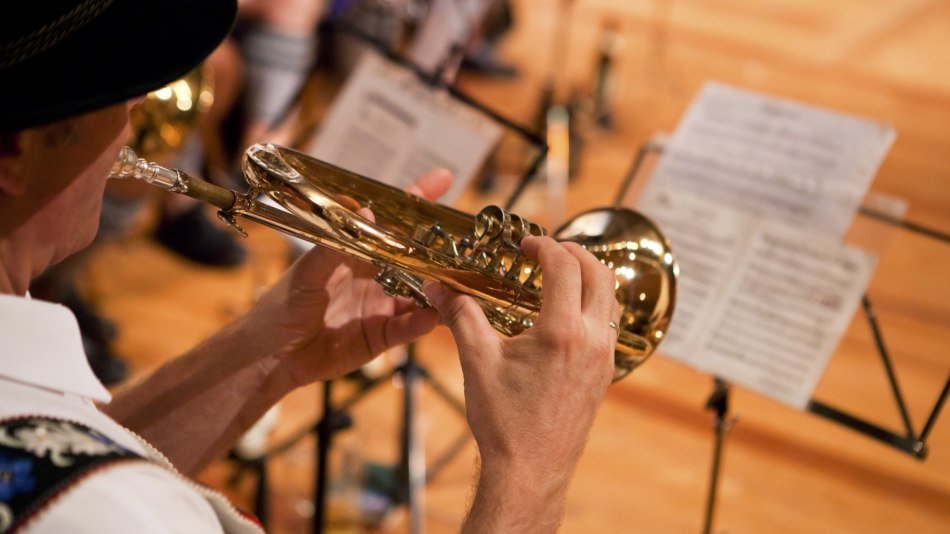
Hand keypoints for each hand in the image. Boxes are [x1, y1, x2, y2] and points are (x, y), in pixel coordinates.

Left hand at [240, 168, 450, 384]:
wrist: (270, 356)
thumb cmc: (281, 307)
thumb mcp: (306, 272)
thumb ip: (335, 246)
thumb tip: (368, 213)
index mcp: (356, 252)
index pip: (391, 221)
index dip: (416, 199)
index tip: (443, 178)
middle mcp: (375, 275)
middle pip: (416, 256)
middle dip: (443, 248)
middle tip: (472, 242)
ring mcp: (381, 306)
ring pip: (422, 293)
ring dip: (442, 288)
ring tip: (465, 282)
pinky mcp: (382, 336)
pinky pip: (409, 327)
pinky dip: (423, 321)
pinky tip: (436, 315)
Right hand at [425, 236, 619, 528]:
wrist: (529, 471)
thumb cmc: (504, 422)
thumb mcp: (478, 361)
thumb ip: (461, 316)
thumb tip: (438, 288)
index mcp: (561, 331)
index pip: (565, 267)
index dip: (545, 246)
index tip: (526, 244)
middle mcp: (591, 340)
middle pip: (600, 274)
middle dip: (576, 252)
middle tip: (549, 249)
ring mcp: (603, 358)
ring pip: (611, 300)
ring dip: (591, 277)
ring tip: (562, 274)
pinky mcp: (605, 375)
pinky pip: (610, 325)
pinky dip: (595, 305)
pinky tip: (568, 313)